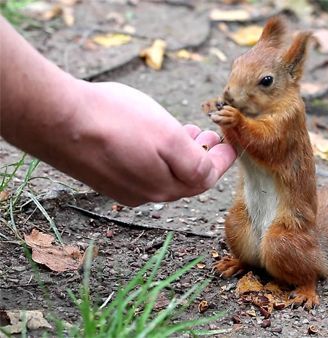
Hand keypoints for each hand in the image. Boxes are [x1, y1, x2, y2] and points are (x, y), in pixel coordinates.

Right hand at [51, 81, 235, 205]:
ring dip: (182, 154)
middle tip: (210, 134)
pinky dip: (160, 156)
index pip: (206, 178)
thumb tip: (209, 170)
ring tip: (187, 131)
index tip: (232, 142)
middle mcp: (147, 194)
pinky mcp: (106, 177)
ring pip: (166, 175)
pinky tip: (155, 138)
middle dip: (204, 156)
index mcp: (166, 187)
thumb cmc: (114, 122)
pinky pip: (144, 171)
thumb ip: (195, 160)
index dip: (223, 159)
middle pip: (187, 179)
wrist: (56, 119)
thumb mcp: (167, 136)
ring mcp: (124, 188)